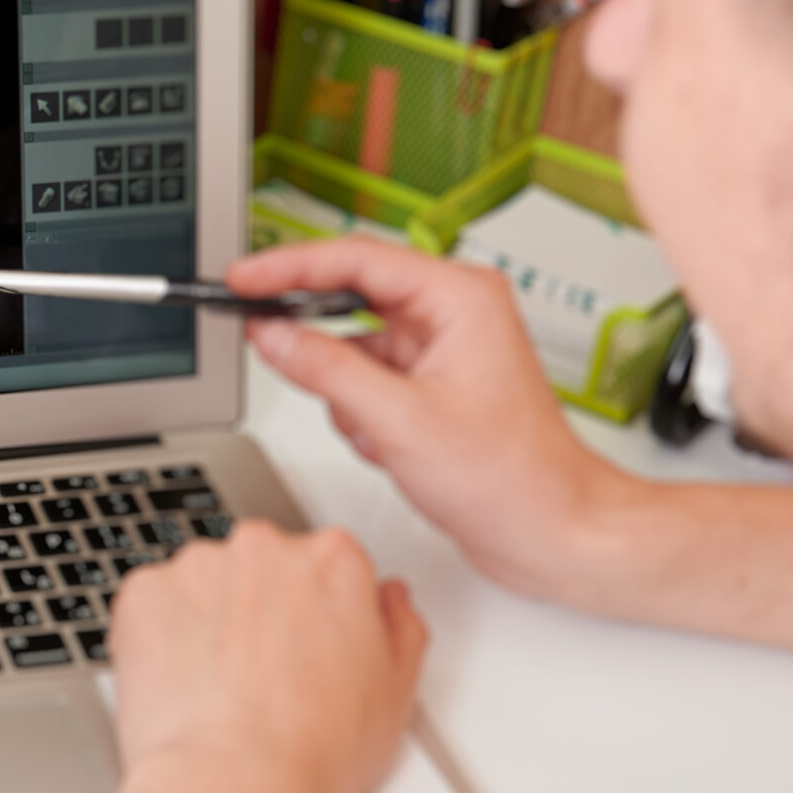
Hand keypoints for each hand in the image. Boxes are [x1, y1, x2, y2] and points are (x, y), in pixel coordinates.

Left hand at [107, 523, 425, 792]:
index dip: (315, 615)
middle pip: (262, 567)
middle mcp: (265, 549)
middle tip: (261, 677)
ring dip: (207, 622)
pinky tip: (182, 685)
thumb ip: (400, 627)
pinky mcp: (145, 594)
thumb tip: (389, 601)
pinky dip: (159, 637)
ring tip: (218, 689)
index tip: (305, 649)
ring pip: (203, 585)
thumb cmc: (313, 752)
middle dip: (259, 611)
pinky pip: (151, 606)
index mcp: (334, 560)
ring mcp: (199, 568)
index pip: (325, 565)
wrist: (234, 787)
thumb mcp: (397, 692)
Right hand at [230, 237, 622, 600]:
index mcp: (460, 299)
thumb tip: (273, 336)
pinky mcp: (430, 387)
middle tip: (258, 332)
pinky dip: (361, 415)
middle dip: (316, 337)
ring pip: (353, 348)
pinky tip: (385, 447)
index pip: (358, 260)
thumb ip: (325, 371)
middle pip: (352, 298)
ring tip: (375, 433)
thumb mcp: (399, 421)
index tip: (242, 276)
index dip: (290, 266)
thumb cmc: (512, 478)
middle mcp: (453, 315)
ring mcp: (441, 352)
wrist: (549, 532)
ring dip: (346, 392)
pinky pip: (366, 382)